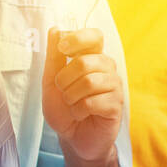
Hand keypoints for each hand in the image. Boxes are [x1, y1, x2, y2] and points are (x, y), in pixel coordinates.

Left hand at [43, 27, 121, 164]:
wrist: (72, 137)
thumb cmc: (63, 107)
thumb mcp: (51, 80)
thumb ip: (54, 56)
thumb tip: (55, 29)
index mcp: (91, 58)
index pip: (95, 36)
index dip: (78, 38)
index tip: (63, 48)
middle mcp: (106, 69)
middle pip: (86, 61)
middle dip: (64, 78)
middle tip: (63, 90)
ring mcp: (114, 87)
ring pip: (89, 81)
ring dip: (71, 96)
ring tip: (72, 104)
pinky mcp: (116, 106)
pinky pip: (93, 102)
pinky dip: (79, 110)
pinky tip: (81, 114)